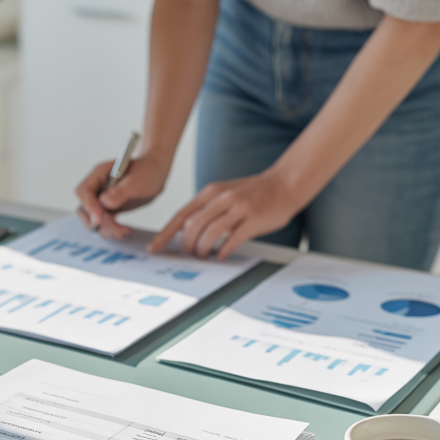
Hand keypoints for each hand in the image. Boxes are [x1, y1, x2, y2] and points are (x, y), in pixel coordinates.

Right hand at [73, 154, 168, 239]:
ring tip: (123, 232)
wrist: (155, 172)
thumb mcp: (137, 181)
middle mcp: (97, 186)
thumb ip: (121, 191)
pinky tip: (124, 231)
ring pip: (92, 219)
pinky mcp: (107, 208)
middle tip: (116, 229)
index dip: (89, 206)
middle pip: (84, 209)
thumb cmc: (147, 171)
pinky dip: (111, 229)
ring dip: (105, 229)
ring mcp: (101, 198)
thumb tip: (104, 202)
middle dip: (98, 222)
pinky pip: (103, 222)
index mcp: (99, 174)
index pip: (84, 192)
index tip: (100, 219)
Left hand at [148, 171, 299, 257]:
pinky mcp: (252, 219)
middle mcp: (221, 198)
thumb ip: (207, 209)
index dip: (165, 234)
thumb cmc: (253, 193)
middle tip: (191, 254)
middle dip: (187, 245)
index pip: (181, 215)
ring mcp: (237, 208)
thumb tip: (186, 232)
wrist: (284, 184)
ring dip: (203, 250)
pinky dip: (222, 252)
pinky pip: (230, 240)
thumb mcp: (224, 194)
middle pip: (192, 226)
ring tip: (205, 255)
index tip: (154, 248)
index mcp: (211, 192)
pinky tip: (221, 255)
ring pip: (208, 234)